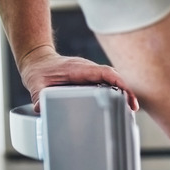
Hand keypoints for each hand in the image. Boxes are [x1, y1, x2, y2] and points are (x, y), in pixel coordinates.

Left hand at [18, 45, 138, 111]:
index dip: (117, 82)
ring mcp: (90, 74)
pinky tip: (120, 105)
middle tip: (133, 107)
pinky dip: (116, 92)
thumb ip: (38, 97)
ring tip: (131, 108)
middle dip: (125, 90)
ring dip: (123, 92)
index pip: (103, 72)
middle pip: (113, 77)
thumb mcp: (35, 85)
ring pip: (112, 80)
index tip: (126, 93)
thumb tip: (41, 109)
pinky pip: (106, 83)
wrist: (38, 61)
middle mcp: (87, 69)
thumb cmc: (39, 71)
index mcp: (78, 69)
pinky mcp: (90, 79)